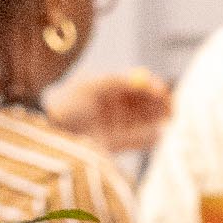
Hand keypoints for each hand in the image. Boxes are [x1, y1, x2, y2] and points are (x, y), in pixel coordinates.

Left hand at [43, 68, 172, 154]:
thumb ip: (117, 82)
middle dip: (158, 103)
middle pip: (141, 102)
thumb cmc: (66, 107)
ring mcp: (111, 125)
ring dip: (157, 119)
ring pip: (142, 120)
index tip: (161, 90)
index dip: (149, 86)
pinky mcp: (112, 144)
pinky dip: (149, 136)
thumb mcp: (90, 88)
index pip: (133, 84)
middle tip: (172, 106)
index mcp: (103, 88)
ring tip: (170, 119)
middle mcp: (109, 105)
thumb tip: (144, 78)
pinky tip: (162, 133)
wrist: (49, 138)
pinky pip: (137, 139)